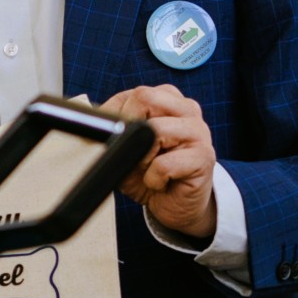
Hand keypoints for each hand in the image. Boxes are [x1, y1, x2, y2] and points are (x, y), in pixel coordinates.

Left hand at [104, 85, 219, 239]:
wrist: (171, 204)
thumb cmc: (147, 171)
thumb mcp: (122, 145)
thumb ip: (111, 126)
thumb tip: (93, 121)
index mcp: (168, 99)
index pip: (135, 93)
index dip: (118, 119)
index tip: (123, 140)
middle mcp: (187, 109)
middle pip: (145, 97)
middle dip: (129, 130)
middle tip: (136, 154)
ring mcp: (199, 132)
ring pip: (154, 130)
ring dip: (141, 158)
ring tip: (150, 169)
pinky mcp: (204, 158)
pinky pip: (163, 164)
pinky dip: (153, 179)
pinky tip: (162, 182)